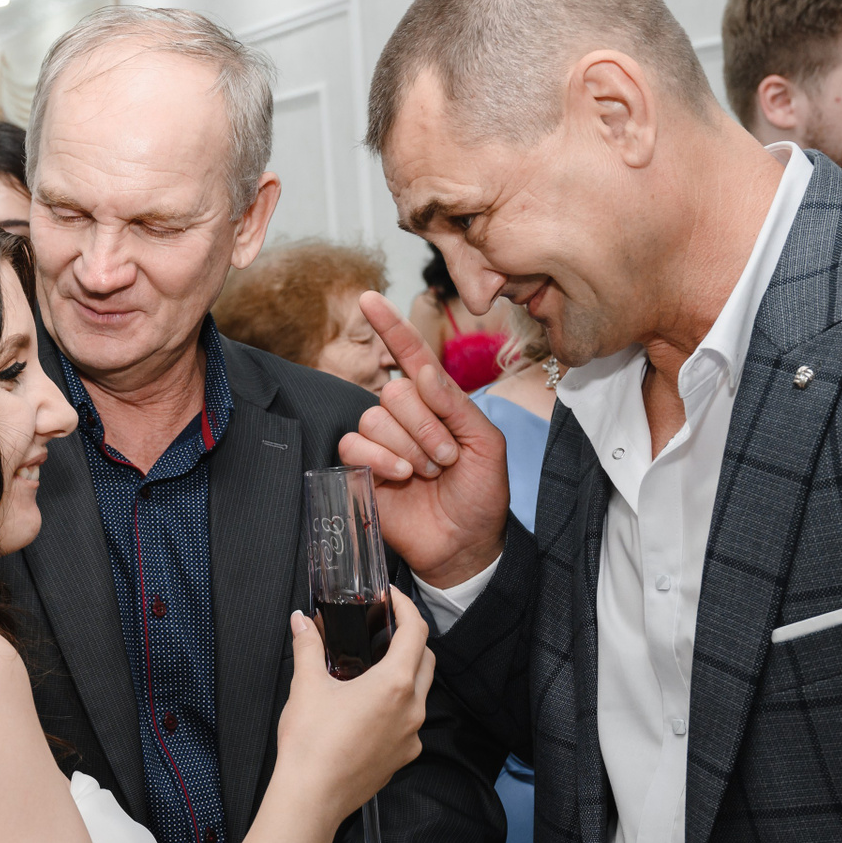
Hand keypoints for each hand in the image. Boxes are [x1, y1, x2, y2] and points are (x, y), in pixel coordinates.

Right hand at [277, 589, 433, 815]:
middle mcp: (412, 709)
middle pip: (425, 660)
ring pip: (420, 691)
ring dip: (404, 672)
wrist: (311, 798)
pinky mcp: (403, 756)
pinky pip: (410, 721)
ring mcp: (411, 735)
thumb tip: (302, 623)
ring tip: (371, 667)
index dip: (407, 608)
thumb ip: (308, 647)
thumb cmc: (311, 746)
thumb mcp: (306, 686)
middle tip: (384, 627)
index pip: (416, 632)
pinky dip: (397, 705)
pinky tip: (368, 706)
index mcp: (393, 685)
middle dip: (410, 639)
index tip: (393, 599)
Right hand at [337, 291, 507, 588]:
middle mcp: (403, 416)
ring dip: (409, 448)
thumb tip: (422, 373)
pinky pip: (355, 444)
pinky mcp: (360, 468)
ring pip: (374, 417)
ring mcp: (380, 442)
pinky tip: (402, 477)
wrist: (465, 544)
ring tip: (428, 473)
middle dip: (425, 426)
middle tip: (445, 459)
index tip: (369, 298)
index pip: (409, 356)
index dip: (390, 326)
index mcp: (436, 402)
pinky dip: (382, 459)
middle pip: (394, 390)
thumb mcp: (486, 444)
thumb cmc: (481, 494)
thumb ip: (455, 404)